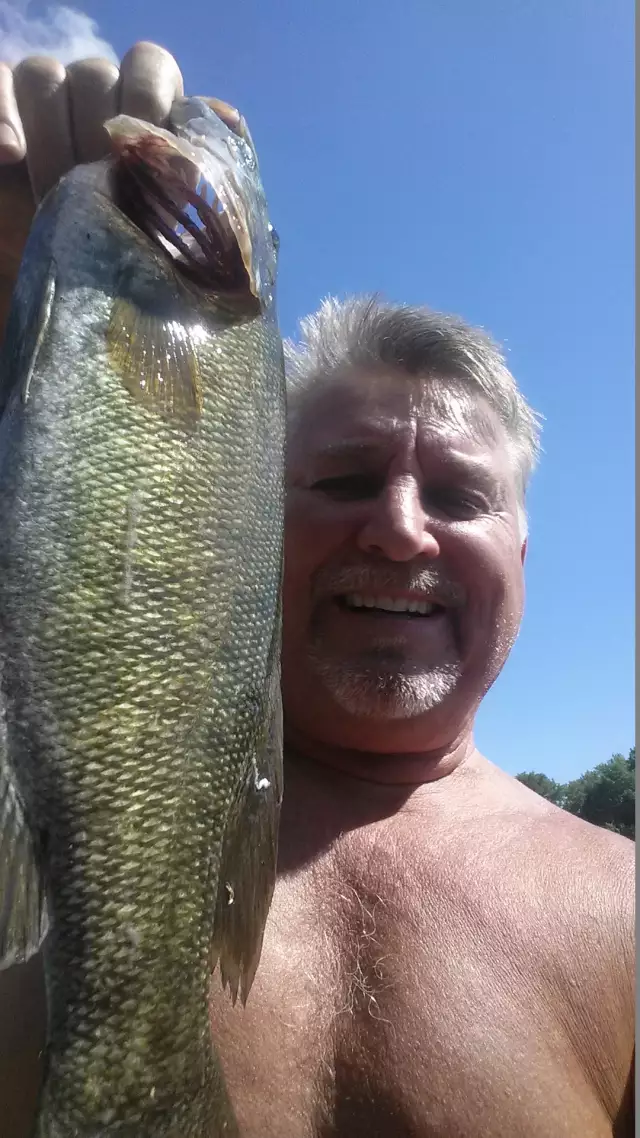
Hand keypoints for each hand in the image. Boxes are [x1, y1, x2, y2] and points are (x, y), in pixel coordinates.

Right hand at [0, 41, 183, 340]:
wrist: (77, 302)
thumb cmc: (137, 266)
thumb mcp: (179, 236)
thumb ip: (208, 185)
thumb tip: (230, 123)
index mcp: (146, 112)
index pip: (148, 66)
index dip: (149, 101)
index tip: (150, 156)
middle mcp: (97, 98)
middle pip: (95, 74)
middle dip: (97, 135)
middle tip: (100, 194)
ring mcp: (48, 105)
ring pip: (44, 76)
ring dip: (52, 137)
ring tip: (53, 197)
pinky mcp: (6, 120)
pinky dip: (3, 115)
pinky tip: (11, 155)